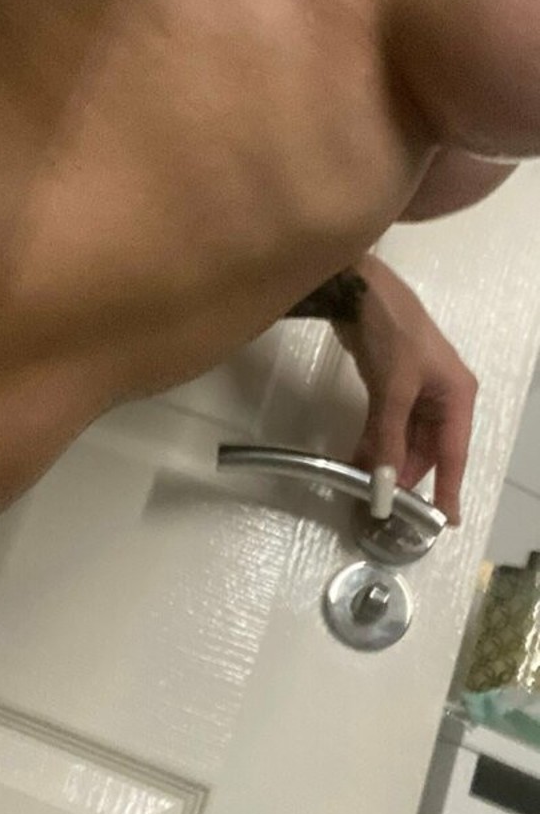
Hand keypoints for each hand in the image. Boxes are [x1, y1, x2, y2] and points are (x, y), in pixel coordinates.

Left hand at [333, 255, 476, 525]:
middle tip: (383, 502)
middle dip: (406, 475)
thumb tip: (385, 483)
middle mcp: (443, 397)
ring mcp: (415, 391)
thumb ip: (389, 438)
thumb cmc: (390, 334)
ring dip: (386, 460)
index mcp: (457, 396)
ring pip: (404, 438)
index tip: (446, 522)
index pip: (454, 454)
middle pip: (427, 449)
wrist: (359, 291)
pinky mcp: (390, 385)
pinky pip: (386, 424)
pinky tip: (356, 460)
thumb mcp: (393, 389)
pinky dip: (374, 442)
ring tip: (365, 486)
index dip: (448, 488)